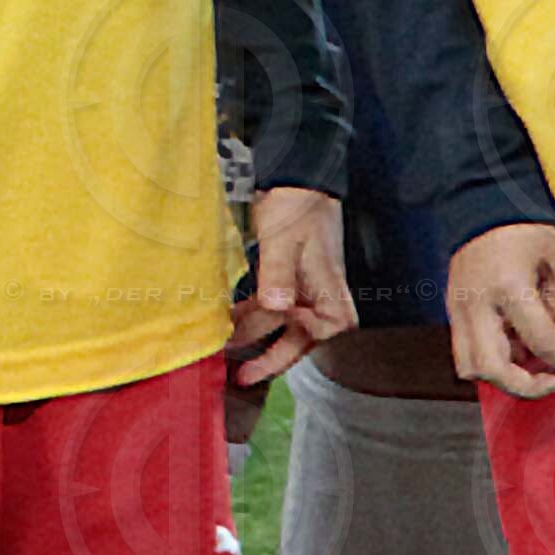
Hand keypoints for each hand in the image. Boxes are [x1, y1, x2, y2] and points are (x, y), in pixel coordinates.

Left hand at [229, 186, 352, 383]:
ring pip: (280, 324)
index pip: (330, 327)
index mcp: (329, 286)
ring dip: (254, 334)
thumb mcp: (284, 239)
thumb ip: (279, 274)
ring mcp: (302, 289)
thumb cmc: (297, 205)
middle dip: (271, 358)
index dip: (307, 336)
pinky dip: (251, 316)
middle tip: (243, 376)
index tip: (285, 330)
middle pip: (301, 337)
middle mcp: (319, 294)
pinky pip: (270, 308)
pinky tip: (229, 320)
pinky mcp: (285, 280)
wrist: (293, 178)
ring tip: (224, 348)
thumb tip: (277, 306)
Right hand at [447, 219, 554, 396]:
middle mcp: (477, 306)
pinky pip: (466, 354)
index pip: (542, 343)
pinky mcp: (452, 313)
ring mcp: (458, 311)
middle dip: (529, 387)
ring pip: (471, 368)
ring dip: (504, 377)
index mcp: (509, 288)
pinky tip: (513, 346)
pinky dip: (491, 362)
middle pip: (494, 370)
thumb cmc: (525, 228)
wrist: (479, 207)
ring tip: (531, 361)